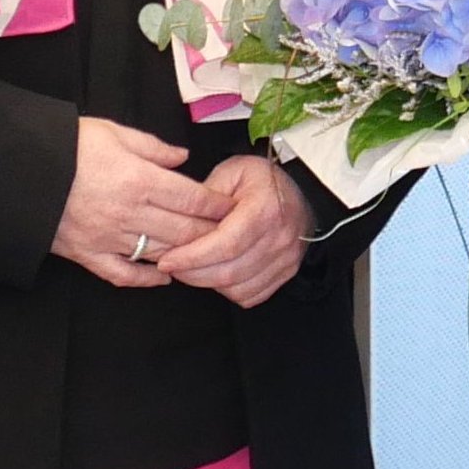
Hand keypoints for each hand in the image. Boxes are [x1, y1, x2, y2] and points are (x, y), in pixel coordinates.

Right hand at [54, 118, 223, 287]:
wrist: (15, 171)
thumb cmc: (65, 145)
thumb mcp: (113, 132)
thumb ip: (153, 147)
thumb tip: (184, 157)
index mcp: (139, 179)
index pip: (192, 198)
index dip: (218, 205)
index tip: (235, 207)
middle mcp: (129, 213)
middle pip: (184, 230)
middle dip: (212, 232)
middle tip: (232, 232)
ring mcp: (108, 238)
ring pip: (161, 253)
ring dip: (187, 254)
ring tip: (207, 252)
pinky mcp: (87, 255)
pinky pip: (124, 274)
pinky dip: (147, 279)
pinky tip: (166, 276)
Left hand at [153, 154, 311, 306]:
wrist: (300, 191)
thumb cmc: (263, 181)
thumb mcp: (232, 171)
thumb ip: (205, 196)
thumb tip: (177, 222)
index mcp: (265, 209)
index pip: (225, 244)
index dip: (191, 256)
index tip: (167, 260)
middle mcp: (280, 238)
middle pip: (228, 272)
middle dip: (192, 274)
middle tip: (172, 265)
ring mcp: (286, 259)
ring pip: (237, 289)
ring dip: (208, 283)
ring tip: (194, 267)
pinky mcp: (286, 273)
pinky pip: (250, 296)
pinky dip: (229, 291)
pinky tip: (219, 272)